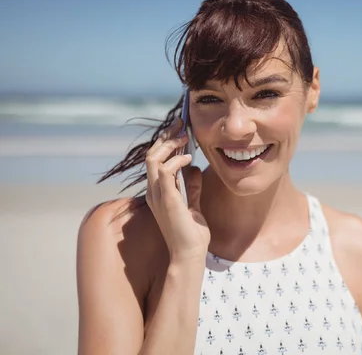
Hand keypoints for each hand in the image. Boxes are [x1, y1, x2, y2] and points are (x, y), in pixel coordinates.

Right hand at [145, 118, 209, 262]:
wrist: (191, 254)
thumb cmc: (192, 234)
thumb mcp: (193, 205)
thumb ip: (191, 187)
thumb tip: (193, 168)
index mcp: (158, 192)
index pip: (155, 160)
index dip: (165, 142)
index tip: (180, 129)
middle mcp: (153, 192)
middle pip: (151, 155)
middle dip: (166, 137)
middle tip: (182, 125)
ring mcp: (157, 195)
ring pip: (153, 159)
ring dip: (169, 145)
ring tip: (185, 138)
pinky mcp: (167, 199)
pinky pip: (165, 170)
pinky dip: (176, 160)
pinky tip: (189, 158)